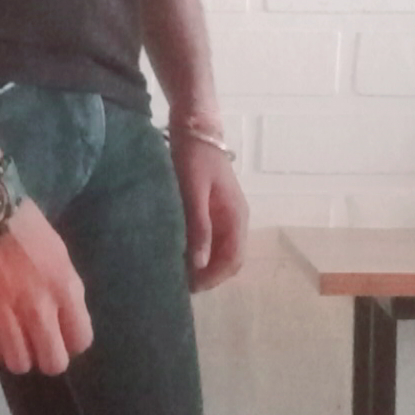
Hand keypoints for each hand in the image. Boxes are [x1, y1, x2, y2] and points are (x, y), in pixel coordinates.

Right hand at [0, 196, 92, 375]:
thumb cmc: (22, 224)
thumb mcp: (58, 253)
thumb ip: (64, 288)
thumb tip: (63, 317)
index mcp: (65, 289)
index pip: (80, 340)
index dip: (70, 343)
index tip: (59, 336)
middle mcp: (39, 309)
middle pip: (52, 362)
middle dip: (44, 358)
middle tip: (32, 346)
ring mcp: (5, 315)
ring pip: (18, 364)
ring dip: (13, 355)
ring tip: (6, 340)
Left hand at [169, 129, 248, 290]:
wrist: (195, 127)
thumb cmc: (194, 158)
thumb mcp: (193, 192)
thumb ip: (199, 227)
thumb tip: (200, 265)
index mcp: (236, 217)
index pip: (233, 260)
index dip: (213, 278)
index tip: (188, 287)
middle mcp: (236, 219)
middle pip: (229, 260)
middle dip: (208, 276)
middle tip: (179, 284)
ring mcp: (227, 215)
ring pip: (221, 252)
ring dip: (204, 266)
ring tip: (178, 272)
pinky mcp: (215, 210)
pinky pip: (213, 240)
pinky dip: (200, 252)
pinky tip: (181, 253)